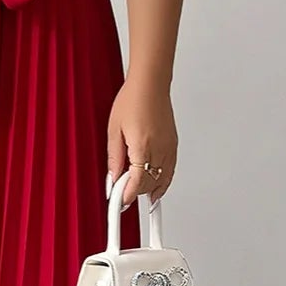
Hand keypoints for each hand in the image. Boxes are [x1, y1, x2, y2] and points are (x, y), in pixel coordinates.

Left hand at [106, 76, 176, 208]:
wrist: (150, 84)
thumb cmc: (132, 100)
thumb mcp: (113, 130)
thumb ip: (113, 157)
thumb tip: (112, 177)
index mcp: (142, 146)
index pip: (137, 182)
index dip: (127, 196)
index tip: (120, 201)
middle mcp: (159, 149)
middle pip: (149, 184)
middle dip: (135, 191)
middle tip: (121, 192)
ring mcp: (169, 148)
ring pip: (163, 180)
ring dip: (149, 189)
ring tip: (136, 192)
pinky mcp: (173, 145)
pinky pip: (170, 171)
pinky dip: (163, 182)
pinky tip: (156, 188)